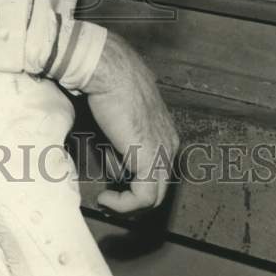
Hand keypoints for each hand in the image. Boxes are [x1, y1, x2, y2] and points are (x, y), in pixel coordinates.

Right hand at [84, 31, 178, 214]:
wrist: (109, 70)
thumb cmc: (109, 83)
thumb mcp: (119, 113)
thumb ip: (121, 133)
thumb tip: (110, 150)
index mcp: (165, 132)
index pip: (157, 171)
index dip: (135, 183)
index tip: (112, 185)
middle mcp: (170, 144)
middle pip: (158, 187)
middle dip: (132, 199)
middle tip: (108, 199)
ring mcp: (163, 153)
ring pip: (153, 197)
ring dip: (127, 205)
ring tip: (106, 201)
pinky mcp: (149, 159)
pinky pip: (143, 197)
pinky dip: (124, 205)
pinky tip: (106, 198)